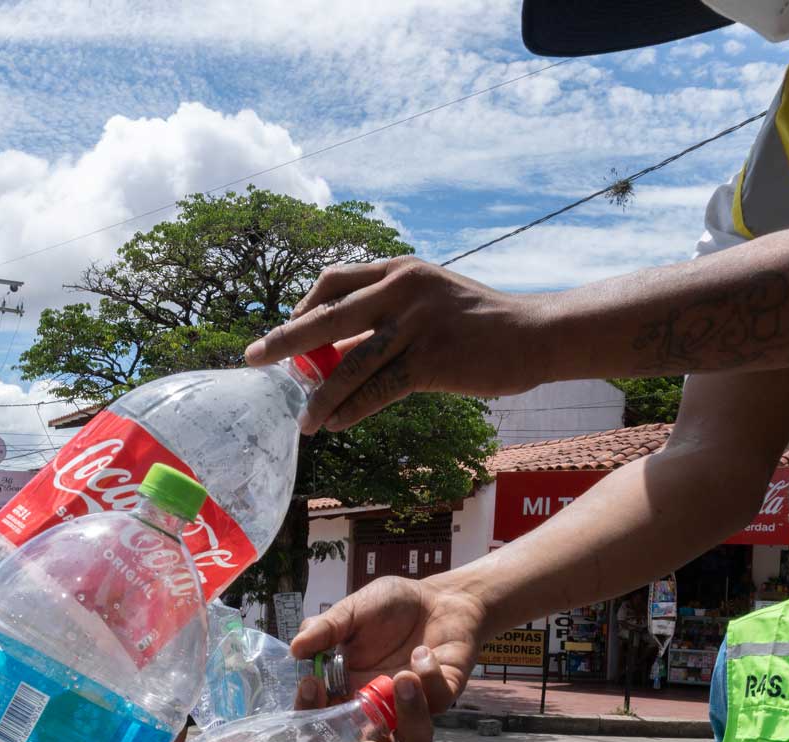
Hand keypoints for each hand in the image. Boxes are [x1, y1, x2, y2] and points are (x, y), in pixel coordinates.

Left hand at [244, 257, 543, 431]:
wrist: (535, 333)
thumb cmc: (479, 322)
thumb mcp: (430, 300)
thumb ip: (387, 315)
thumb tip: (335, 349)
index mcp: (398, 269)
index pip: (333, 281)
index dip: (302, 307)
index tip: (287, 333)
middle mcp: (402, 289)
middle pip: (327, 316)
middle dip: (284, 341)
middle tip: (252, 358)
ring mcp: (416, 324)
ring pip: (349, 363)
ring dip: (320, 396)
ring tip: (303, 421)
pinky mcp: (431, 361)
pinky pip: (378, 390)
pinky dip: (352, 410)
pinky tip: (335, 424)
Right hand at [290, 575, 485, 741]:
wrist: (437, 597)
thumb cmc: (389, 609)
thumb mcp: (351, 612)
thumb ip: (325, 630)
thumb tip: (296, 648)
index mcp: (348, 697)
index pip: (324, 727)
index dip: (313, 718)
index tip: (312, 685)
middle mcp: (380, 712)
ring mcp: (414, 708)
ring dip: (409, 716)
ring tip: (403, 678)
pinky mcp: (445, 694)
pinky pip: (439, 700)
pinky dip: (429, 677)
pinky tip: (422, 652)